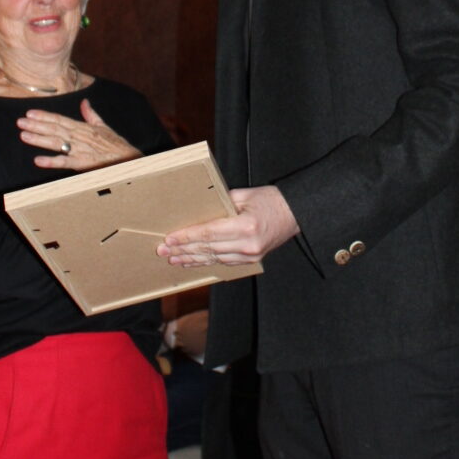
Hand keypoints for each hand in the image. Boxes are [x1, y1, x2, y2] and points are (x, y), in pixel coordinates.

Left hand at [18, 97, 140, 172]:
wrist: (129, 159)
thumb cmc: (116, 145)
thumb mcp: (104, 126)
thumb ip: (91, 115)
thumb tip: (84, 102)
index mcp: (83, 127)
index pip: (60, 119)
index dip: (44, 116)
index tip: (29, 113)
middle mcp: (79, 137)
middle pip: (54, 129)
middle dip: (36, 125)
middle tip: (20, 122)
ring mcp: (80, 150)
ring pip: (56, 143)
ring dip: (39, 139)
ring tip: (24, 135)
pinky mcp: (83, 164)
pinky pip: (65, 162)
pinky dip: (51, 161)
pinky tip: (38, 161)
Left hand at [157, 185, 298, 267]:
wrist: (295, 214)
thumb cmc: (271, 200)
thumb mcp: (245, 195)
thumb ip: (222, 203)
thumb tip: (199, 210)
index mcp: (245, 226)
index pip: (208, 233)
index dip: (187, 237)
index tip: (170, 238)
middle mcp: (247, 245)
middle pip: (207, 249)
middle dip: (183, 250)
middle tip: (163, 250)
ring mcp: (250, 256)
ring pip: (213, 259)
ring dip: (191, 259)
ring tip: (173, 259)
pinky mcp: (251, 261)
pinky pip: (223, 262)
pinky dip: (206, 262)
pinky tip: (193, 262)